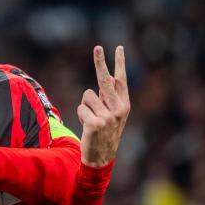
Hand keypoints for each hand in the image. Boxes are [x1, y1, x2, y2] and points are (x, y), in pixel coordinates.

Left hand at [77, 46, 130, 166]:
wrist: (102, 158)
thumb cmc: (104, 133)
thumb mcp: (111, 116)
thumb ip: (107, 99)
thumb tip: (99, 81)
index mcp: (124, 105)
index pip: (121, 79)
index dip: (119, 63)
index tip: (118, 47)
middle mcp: (119, 108)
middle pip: (106, 80)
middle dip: (101, 62)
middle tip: (97, 47)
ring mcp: (108, 116)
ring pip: (87, 96)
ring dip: (85, 106)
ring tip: (91, 120)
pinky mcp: (95, 123)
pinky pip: (80, 108)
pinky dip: (80, 116)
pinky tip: (87, 127)